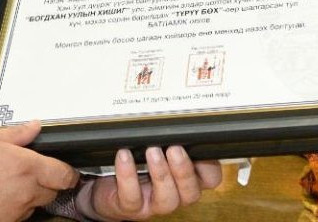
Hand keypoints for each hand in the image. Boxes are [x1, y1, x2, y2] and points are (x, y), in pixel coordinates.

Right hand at [0, 120, 77, 221]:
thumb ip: (18, 134)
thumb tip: (36, 126)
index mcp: (29, 168)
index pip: (64, 176)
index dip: (69, 174)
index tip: (67, 172)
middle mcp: (26, 193)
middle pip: (51, 193)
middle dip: (47, 184)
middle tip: (31, 174)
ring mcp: (15, 214)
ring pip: (33, 206)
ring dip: (28, 197)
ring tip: (6, 185)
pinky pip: (16, 218)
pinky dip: (12, 209)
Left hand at [80, 146, 221, 219]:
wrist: (107, 183)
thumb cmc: (139, 158)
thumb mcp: (160, 143)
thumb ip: (172, 134)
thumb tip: (179, 109)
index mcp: (187, 177)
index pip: (210, 178)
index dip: (210, 165)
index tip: (199, 144)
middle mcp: (175, 193)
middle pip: (192, 193)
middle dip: (184, 170)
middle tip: (175, 148)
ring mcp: (154, 203)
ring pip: (167, 199)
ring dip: (161, 174)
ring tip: (151, 150)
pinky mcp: (131, 208)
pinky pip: (132, 197)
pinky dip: (128, 175)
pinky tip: (124, 156)